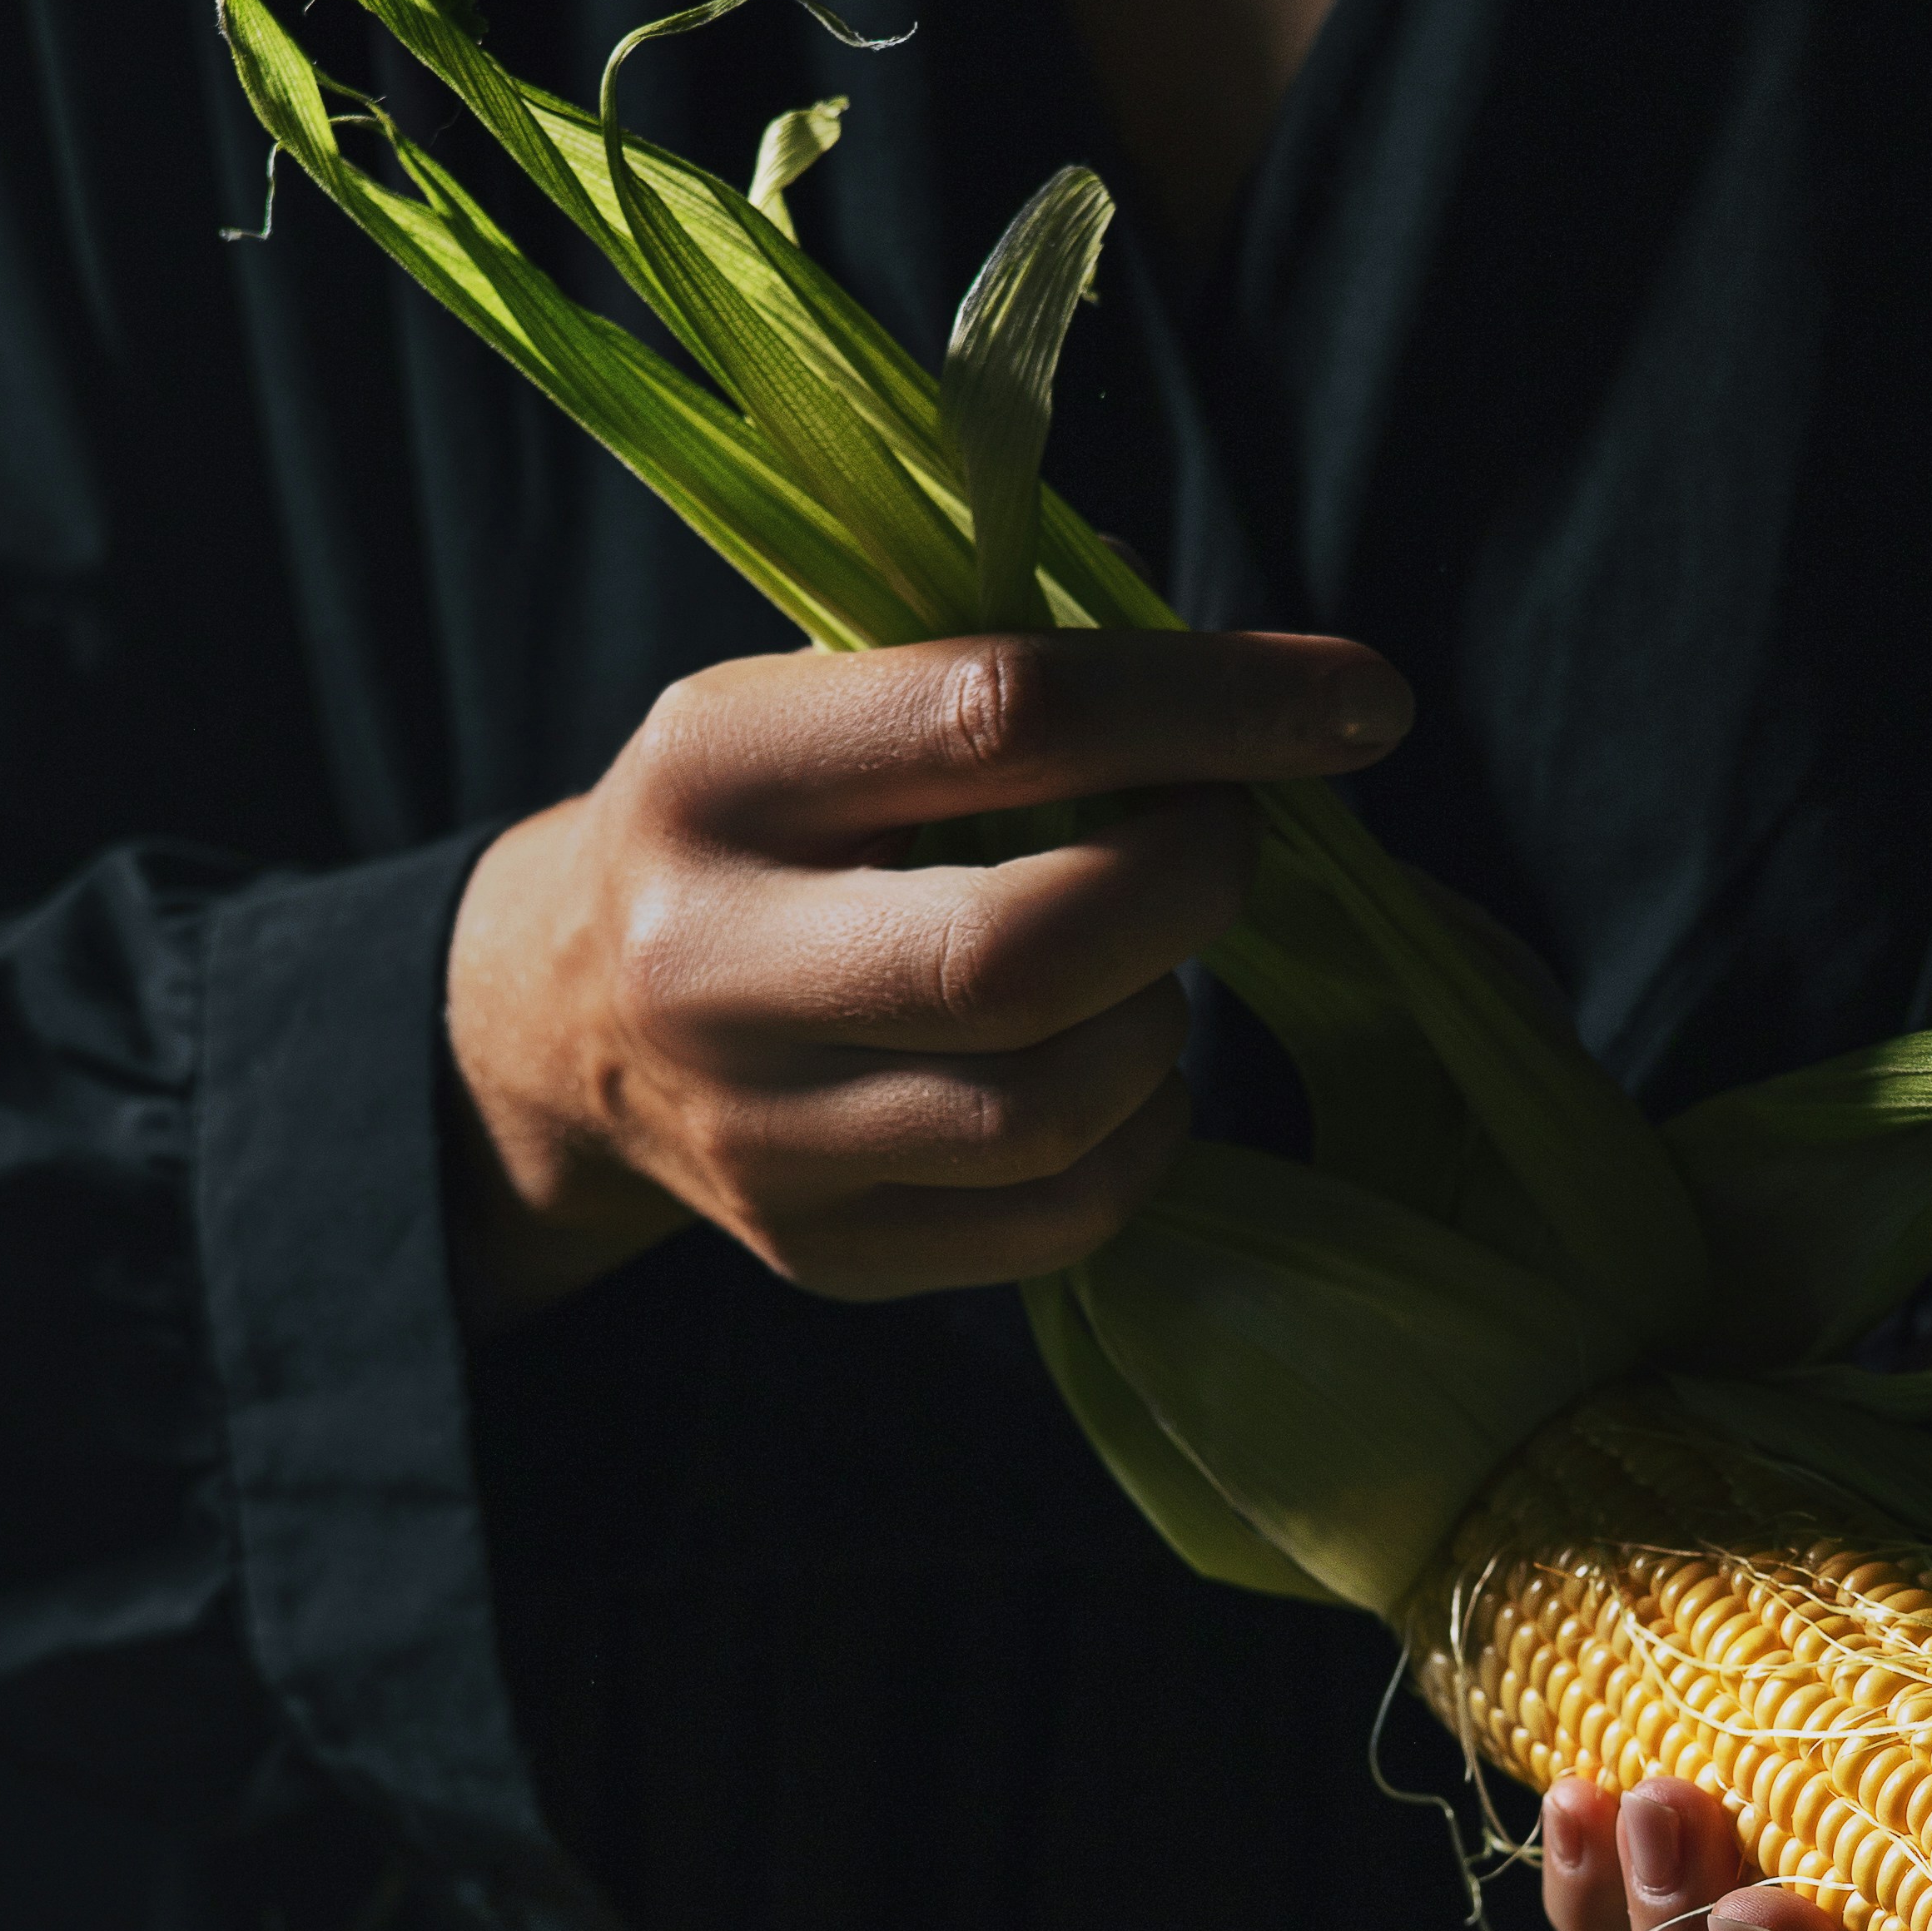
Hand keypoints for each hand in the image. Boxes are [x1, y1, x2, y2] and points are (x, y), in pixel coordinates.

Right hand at [444, 627, 1409, 1321]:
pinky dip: (1141, 1136)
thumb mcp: (818, 697)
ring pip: (1053, 1107)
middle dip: (1190, 887)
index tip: (1360, 701)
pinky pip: (1058, 1218)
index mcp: (716, 772)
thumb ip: (1006, 678)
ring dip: (1162, 1021)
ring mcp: (761, 1134)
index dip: (1212, 706)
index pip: (1003, 715)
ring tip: (1142, 961)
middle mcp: (713, 963)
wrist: (571, 1018)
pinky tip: (1122, 1073)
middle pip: (1024, 953)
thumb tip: (1280, 696)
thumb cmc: (760, 824)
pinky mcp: (823, 1252)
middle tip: (1223, 844)